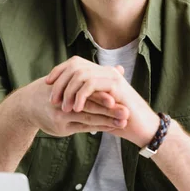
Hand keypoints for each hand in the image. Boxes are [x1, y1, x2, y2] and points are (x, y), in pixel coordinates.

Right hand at [17, 76, 128, 136]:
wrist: (28, 105)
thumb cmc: (55, 89)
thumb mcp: (70, 78)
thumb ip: (97, 75)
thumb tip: (120, 68)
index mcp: (67, 85)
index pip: (88, 91)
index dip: (103, 95)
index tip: (119, 96)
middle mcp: (64, 100)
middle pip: (90, 105)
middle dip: (109, 109)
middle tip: (126, 112)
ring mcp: (62, 116)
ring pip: (89, 118)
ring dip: (107, 120)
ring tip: (123, 122)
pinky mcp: (62, 128)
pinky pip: (84, 127)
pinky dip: (100, 126)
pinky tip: (112, 127)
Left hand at [45, 56, 159, 145]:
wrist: (142, 127)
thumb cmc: (119, 120)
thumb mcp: (98, 109)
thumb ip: (85, 100)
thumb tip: (64, 100)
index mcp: (100, 73)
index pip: (75, 63)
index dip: (59, 71)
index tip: (47, 84)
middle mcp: (105, 70)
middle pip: (75, 65)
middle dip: (60, 82)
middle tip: (52, 100)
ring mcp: (111, 76)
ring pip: (81, 74)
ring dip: (68, 91)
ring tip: (63, 108)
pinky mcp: (116, 85)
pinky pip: (91, 84)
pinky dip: (80, 96)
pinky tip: (75, 108)